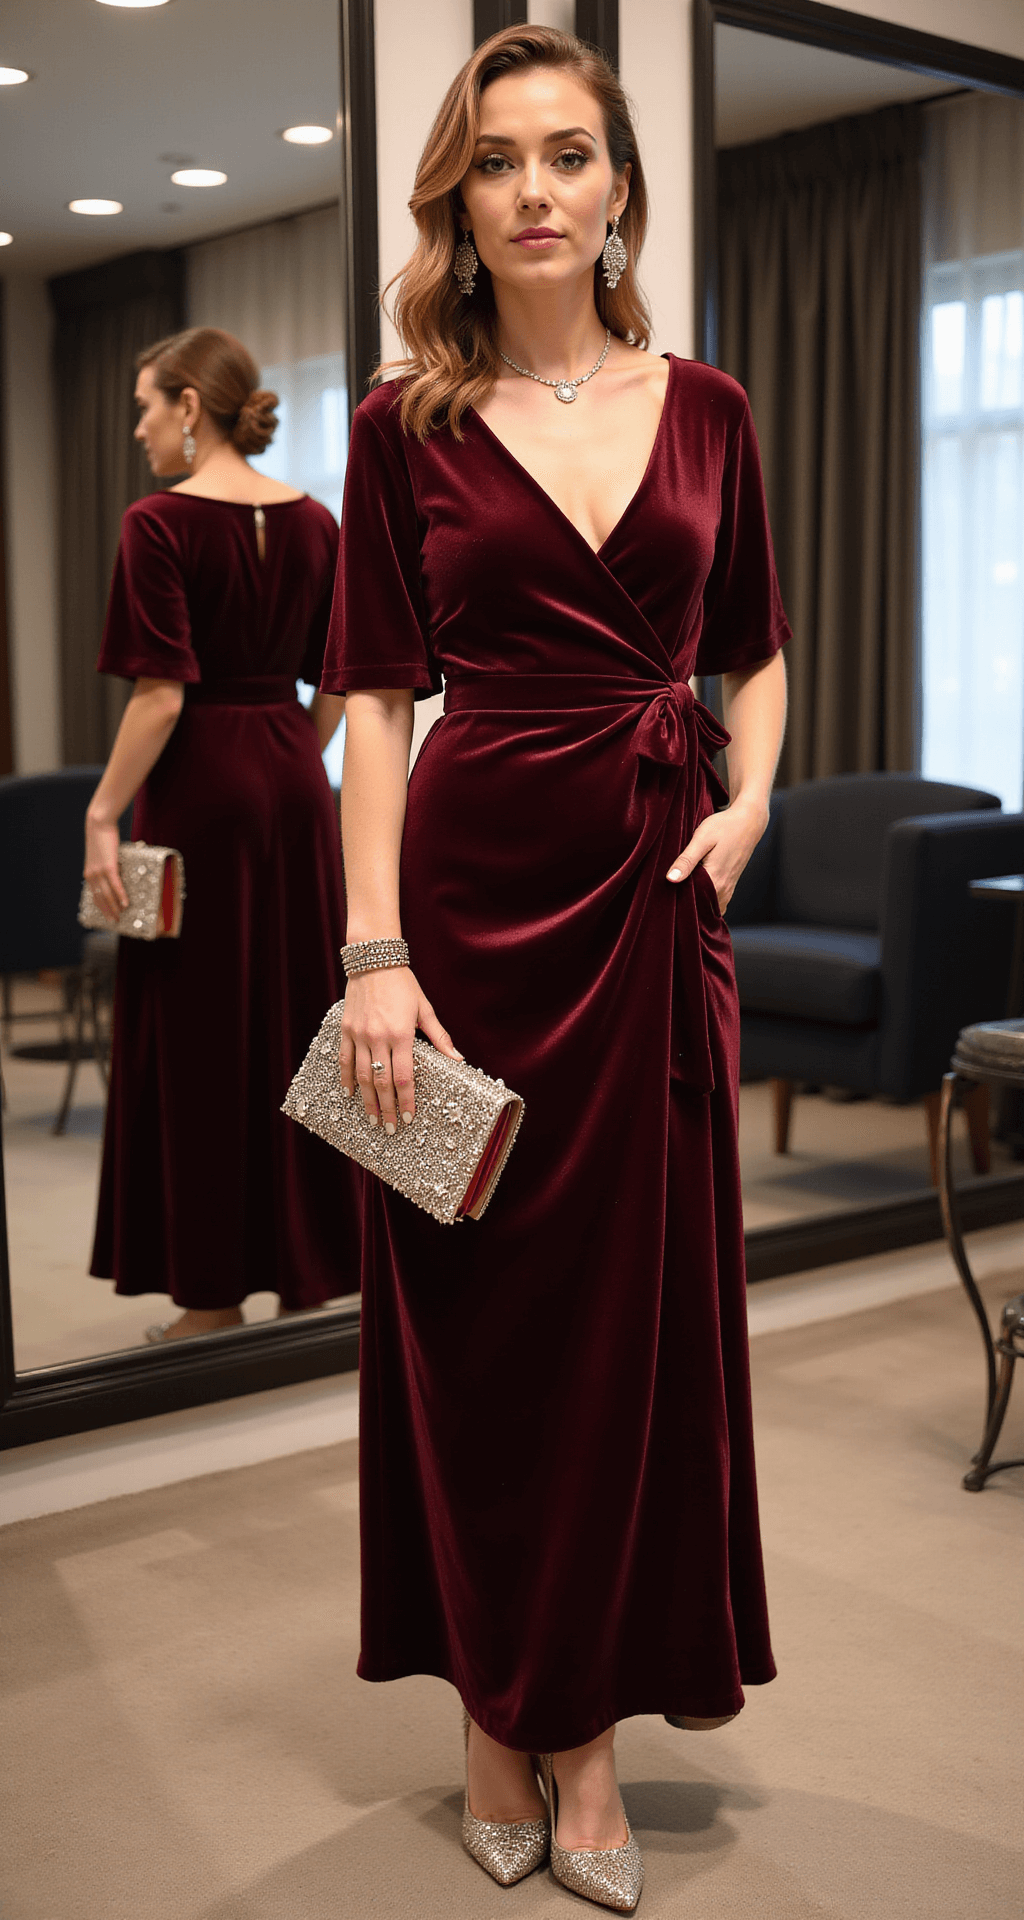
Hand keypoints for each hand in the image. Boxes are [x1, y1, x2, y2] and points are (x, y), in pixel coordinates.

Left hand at [84, 813, 127, 922]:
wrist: (98, 824)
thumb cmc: (102, 837)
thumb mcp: (101, 855)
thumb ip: (107, 866)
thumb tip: (119, 873)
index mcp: (89, 874)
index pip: (94, 895)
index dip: (101, 907)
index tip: (107, 915)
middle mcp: (92, 875)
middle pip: (100, 898)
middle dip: (108, 911)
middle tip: (115, 921)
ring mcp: (99, 871)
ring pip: (107, 894)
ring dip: (114, 907)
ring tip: (121, 915)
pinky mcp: (108, 866)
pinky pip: (115, 885)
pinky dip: (120, 895)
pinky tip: (125, 903)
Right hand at [338, 966, 461, 1131]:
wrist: (374, 960)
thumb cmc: (404, 984)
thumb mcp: (425, 1009)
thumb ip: (439, 1037)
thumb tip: (458, 1059)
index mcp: (402, 1034)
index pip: (404, 1076)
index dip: (406, 1100)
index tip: (409, 1118)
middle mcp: (379, 1037)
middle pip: (382, 1082)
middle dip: (387, 1108)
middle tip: (391, 1129)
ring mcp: (360, 1034)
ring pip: (363, 1075)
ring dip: (367, 1101)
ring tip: (373, 1120)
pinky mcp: (346, 1030)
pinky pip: (345, 1060)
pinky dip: (346, 1079)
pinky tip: (349, 1094)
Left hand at [665, 794, 768, 911]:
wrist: (749, 822)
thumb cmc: (724, 827)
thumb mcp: (702, 839)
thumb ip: (687, 860)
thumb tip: (671, 879)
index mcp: (715, 880)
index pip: (690, 902)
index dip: (675, 900)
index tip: (663, 895)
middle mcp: (723, 889)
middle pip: (698, 907)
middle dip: (683, 903)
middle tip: (666, 894)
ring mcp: (728, 889)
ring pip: (707, 906)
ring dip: (694, 902)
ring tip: (678, 892)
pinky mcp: (730, 886)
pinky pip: (715, 901)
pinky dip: (704, 899)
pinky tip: (693, 889)